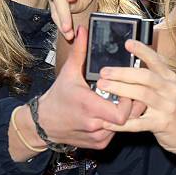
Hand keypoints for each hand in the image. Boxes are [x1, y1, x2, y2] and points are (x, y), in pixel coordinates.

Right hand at [36, 26, 132, 148]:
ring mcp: (97, 137)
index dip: (128, 103)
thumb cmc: (57, 97)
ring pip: (122, 128)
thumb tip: (82, 30)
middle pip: (126, 121)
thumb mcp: (68, 72)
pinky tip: (113, 112)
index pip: (121, 113)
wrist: (43, 123)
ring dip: (125, 115)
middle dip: (132, 107)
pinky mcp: (98, 144)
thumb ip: (79, 51)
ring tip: (124, 101)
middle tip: (131, 94)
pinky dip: (117, 124)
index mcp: (89, 107)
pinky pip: (115, 134)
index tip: (126, 90)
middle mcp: (94, 125)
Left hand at [97, 39, 175, 156]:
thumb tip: (128, 64)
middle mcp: (170, 90)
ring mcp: (166, 107)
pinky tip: (107, 121)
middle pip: (146, 77)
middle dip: (123, 73)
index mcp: (169, 78)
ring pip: (142, 95)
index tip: (128, 43)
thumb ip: (152, 77)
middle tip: (104, 72)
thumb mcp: (167, 88)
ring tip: (104, 86)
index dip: (142, 51)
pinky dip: (121, 123)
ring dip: (120, 90)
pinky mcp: (161, 125)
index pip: (156, 60)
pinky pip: (138, 123)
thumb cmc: (172, 108)